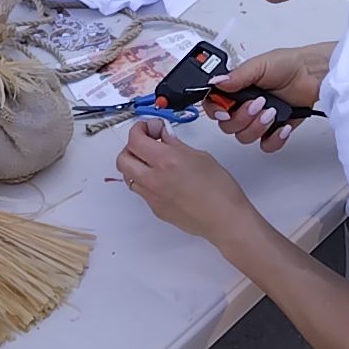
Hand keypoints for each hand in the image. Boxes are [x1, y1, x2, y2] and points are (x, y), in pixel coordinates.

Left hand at [116, 119, 255, 241]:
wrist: (225, 220)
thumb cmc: (220, 189)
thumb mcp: (200, 156)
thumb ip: (175, 144)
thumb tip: (163, 135)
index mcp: (165, 161)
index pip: (135, 140)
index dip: (139, 129)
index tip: (150, 128)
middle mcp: (153, 179)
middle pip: (123, 158)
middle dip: (132, 147)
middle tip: (148, 143)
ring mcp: (152, 197)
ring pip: (128, 176)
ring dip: (136, 165)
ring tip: (154, 162)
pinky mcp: (155, 209)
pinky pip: (141, 191)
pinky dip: (146, 180)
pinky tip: (164, 180)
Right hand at [210, 43, 334, 152]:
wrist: (313, 74)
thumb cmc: (288, 65)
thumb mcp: (259, 65)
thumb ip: (236, 76)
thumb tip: (215, 82)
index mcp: (236, 89)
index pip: (214, 105)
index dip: (215, 111)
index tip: (225, 111)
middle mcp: (244, 106)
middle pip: (227, 126)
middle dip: (242, 118)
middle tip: (259, 104)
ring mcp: (259, 120)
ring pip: (244, 137)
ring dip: (257, 127)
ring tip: (273, 112)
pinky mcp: (274, 131)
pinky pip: (266, 145)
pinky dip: (274, 138)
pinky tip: (283, 125)